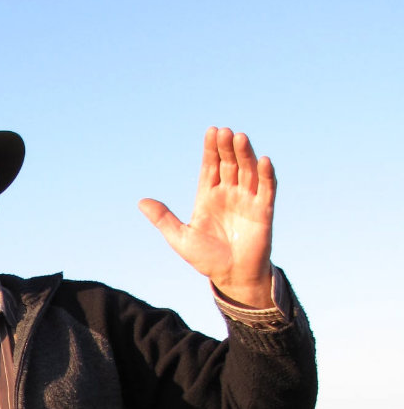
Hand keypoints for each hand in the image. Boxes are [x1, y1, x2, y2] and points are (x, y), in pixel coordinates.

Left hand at [139, 128, 275, 306]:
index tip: (211, 131)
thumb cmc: (206, 258)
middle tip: (224, 132)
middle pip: (229, 164)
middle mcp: (229, 194)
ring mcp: (247, 201)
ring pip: (247, 172)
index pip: (210, 167)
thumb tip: (141, 201)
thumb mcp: (180, 238)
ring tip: (240, 138)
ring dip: (245, 155)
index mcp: (208, 197)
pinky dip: (266, 175)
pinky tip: (263, 160)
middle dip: (227, 148)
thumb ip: (163, 218)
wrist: (231, 277)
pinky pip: (267, 189)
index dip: (211, 150)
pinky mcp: (263, 211)